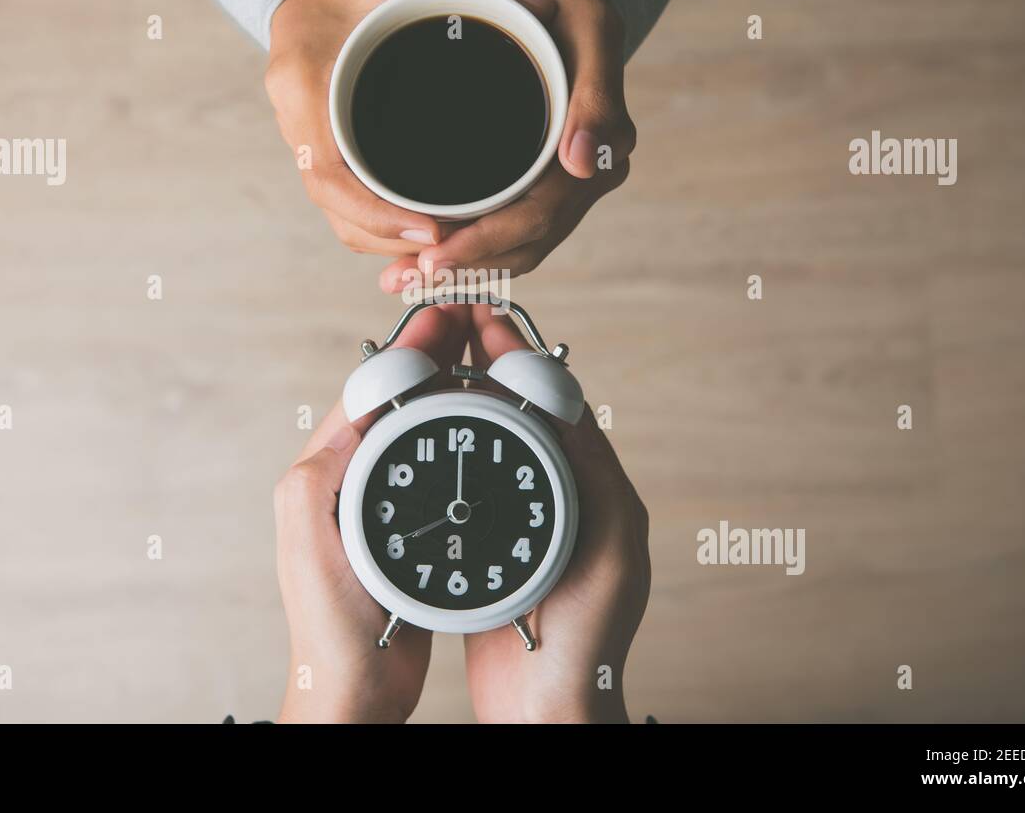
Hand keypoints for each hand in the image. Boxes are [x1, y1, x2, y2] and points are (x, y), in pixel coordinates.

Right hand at [266, 0, 556, 258]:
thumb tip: (540, 7)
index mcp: (305, 79)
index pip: (329, 171)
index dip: (379, 213)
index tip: (433, 231)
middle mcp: (298, 119)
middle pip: (337, 210)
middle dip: (394, 241)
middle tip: (455, 247)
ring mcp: (306, 141)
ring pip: (342, 217)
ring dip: (392, 244)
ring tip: (451, 248)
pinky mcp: (325, 153)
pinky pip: (347, 207)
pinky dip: (384, 229)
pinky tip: (430, 235)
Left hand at [273, 303, 471, 722]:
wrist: (355, 687)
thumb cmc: (329, 627)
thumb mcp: (311, 541)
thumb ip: (321, 473)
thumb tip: (355, 411)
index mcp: (324, 470)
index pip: (369, 390)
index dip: (409, 350)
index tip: (446, 315)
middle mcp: (348, 478)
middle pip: (396, 399)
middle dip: (433, 356)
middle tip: (475, 321)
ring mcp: (379, 501)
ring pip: (418, 427)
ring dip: (451, 388)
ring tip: (488, 357)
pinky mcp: (407, 527)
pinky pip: (434, 465)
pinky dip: (461, 434)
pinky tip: (492, 425)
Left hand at [380, 0, 635, 287]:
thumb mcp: (587, 22)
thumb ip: (593, 86)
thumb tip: (581, 162)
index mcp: (603, 143)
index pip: (542, 214)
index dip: (487, 243)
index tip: (434, 254)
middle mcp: (589, 173)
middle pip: (527, 243)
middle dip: (465, 267)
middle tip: (406, 276)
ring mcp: (567, 183)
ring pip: (517, 249)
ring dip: (462, 272)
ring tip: (404, 281)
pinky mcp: (541, 183)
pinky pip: (511, 236)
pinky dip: (471, 255)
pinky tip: (426, 266)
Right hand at [461, 306, 650, 722]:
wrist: (547, 707)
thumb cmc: (588, 638)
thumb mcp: (610, 543)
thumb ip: (594, 469)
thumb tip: (568, 395)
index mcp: (590, 484)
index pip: (551, 398)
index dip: (515, 353)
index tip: (479, 317)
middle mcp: (557, 493)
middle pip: (515, 409)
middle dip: (481, 362)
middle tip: (443, 326)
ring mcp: (519, 518)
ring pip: (486, 439)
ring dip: (457, 396)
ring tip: (422, 362)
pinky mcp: (485, 543)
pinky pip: (464, 481)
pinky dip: (443, 446)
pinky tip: (414, 432)